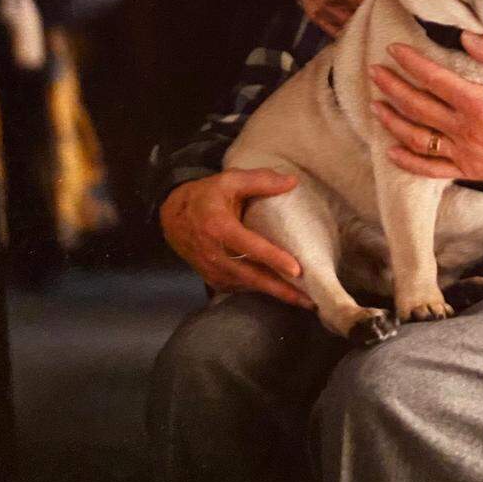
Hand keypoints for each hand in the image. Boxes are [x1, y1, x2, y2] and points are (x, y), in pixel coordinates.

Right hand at [159, 168, 311, 305]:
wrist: (173, 216)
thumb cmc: (206, 196)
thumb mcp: (230, 180)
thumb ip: (261, 180)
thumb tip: (292, 182)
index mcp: (219, 228)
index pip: (250, 247)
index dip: (274, 259)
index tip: (296, 270)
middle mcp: (215, 255)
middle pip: (252, 277)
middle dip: (281, 290)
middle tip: (309, 300)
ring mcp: (213, 271)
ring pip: (248, 286)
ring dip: (274, 294)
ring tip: (302, 300)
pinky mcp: (213, 279)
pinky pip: (240, 287)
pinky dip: (260, 291)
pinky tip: (281, 293)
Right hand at [267, 0, 381, 36]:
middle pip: (369, 8)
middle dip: (381, 7)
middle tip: (390, 7)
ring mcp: (326, 6)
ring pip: (355, 22)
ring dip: (366, 20)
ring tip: (375, 18)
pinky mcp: (316, 15)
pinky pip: (336, 31)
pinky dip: (349, 31)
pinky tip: (357, 28)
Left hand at [369, 34, 482, 189]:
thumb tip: (467, 36)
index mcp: (480, 104)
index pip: (434, 79)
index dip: (410, 63)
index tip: (394, 49)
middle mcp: (467, 131)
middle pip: (418, 107)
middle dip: (392, 88)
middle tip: (374, 72)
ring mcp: (467, 154)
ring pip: (418, 138)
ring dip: (393, 121)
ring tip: (376, 105)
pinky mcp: (471, 171)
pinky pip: (433, 170)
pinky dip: (409, 162)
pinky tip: (392, 151)